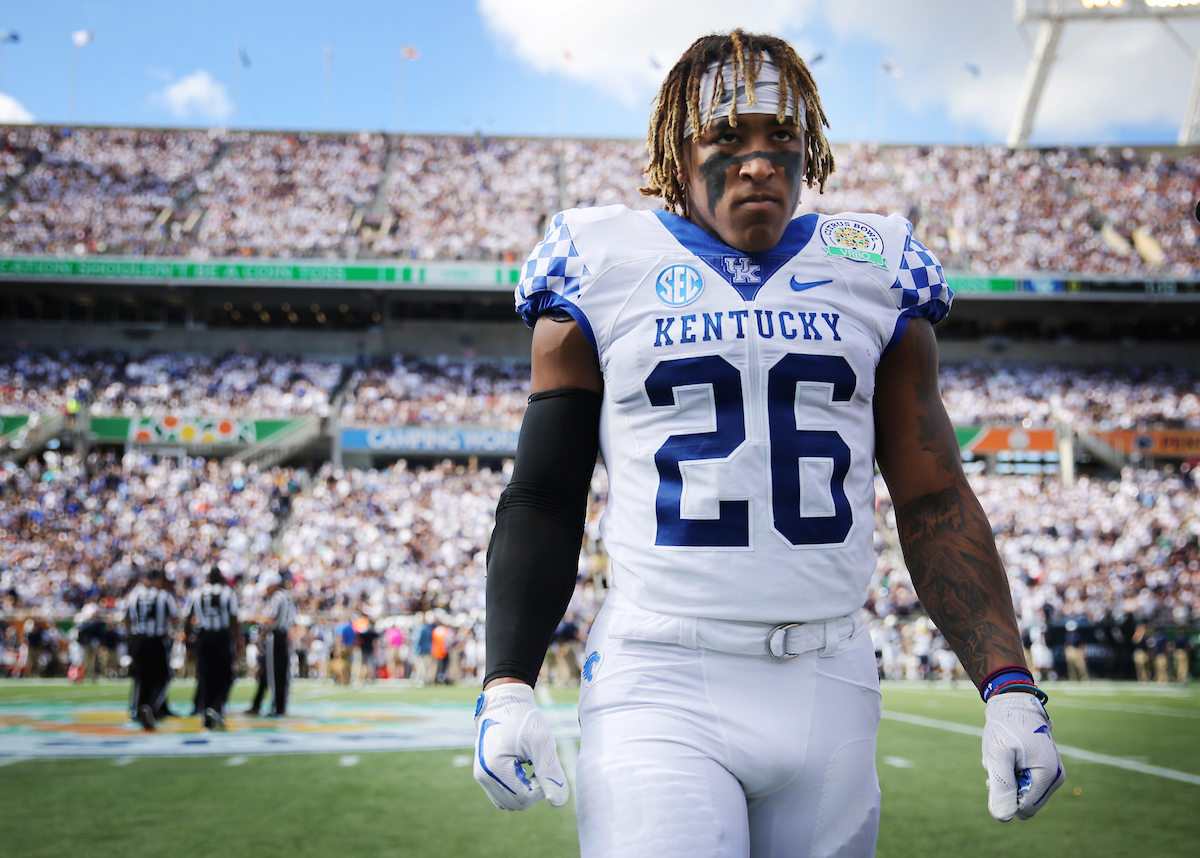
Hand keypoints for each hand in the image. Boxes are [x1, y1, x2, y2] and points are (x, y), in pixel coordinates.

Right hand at [473, 683, 568, 810]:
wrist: (505, 702)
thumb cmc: (524, 719)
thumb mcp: (542, 742)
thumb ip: (551, 773)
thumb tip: (559, 802)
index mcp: (494, 769)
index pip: (523, 799)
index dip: (540, 788)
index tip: (544, 765)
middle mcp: (482, 776)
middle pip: (514, 804)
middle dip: (532, 790)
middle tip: (538, 765)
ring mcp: (480, 775)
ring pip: (508, 801)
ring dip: (524, 789)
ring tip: (530, 764)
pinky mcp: (483, 772)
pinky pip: (502, 792)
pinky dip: (515, 786)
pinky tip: (523, 765)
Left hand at [982, 692, 1065, 820]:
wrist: (1014, 703)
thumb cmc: (1005, 727)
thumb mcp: (998, 755)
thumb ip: (1001, 786)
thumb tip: (1003, 817)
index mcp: (1048, 776)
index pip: (1024, 809)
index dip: (1006, 796)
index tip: (999, 772)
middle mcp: (1056, 778)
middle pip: (1024, 800)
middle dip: (1007, 785)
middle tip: (1001, 762)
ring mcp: (1053, 773)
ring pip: (1022, 791)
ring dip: (1008, 777)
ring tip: (1004, 756)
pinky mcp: (1046, 768)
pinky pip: (1025, 781)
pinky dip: (1012, 771)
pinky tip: (1008, 755)